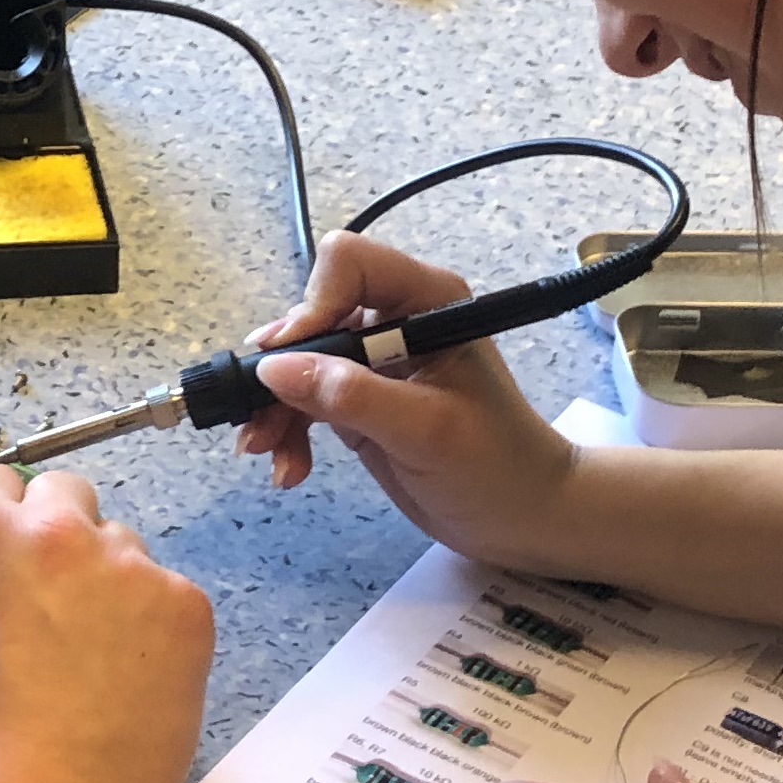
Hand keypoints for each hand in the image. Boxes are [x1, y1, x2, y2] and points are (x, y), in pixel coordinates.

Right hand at [0, 465, 214, 782]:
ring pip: (123, 547)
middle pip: (67, 494)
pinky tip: (130, 688)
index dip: (2, 524)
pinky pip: (170, 595)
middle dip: (59, 538)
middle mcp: (58, 530)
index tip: (9, 562)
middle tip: (54, 612)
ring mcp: (131, 567)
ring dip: (111, 585)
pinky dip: (156, 630)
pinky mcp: (187, 608)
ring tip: (93, 668)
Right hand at [235, 231, 581, 565]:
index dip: (313, 304)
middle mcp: (396, 320)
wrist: (523, 519)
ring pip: (298, 362)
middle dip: (281, 367)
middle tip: (258, 421)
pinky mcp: (360, 401)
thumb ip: (352, 396)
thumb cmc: (495, 466)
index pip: (349, 264)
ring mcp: (375, 362)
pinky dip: (288, 430)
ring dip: (274, 407)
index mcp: (427, 301)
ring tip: (265, 453)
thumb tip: (274, 368)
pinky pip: (305, 400)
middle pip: (312, 315)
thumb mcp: (426, 430)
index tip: (291, 360)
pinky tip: (289, 469)